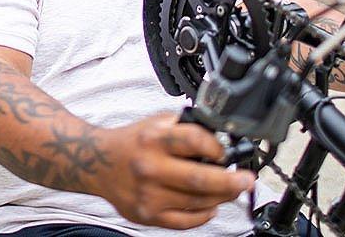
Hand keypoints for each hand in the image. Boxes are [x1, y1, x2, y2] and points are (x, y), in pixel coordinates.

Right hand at [94, 113, 253, 229]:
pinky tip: (210, 206)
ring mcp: (149, 194)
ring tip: (230, 190)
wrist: (97, 162)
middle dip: (232, 181)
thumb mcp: (156, 122)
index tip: (226, 152)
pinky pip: (185, 222)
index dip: (218, 147)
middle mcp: (150, 167)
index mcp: (153, 139)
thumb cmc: (132, 142)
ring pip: (197, 202)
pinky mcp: (147, 215)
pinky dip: (204, 215)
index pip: (195, 141)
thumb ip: (186, 127)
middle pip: (200, 179)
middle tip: (246, 180)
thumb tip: (221, 138)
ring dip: (222, 197)